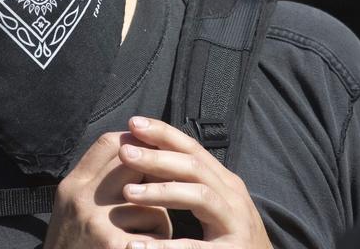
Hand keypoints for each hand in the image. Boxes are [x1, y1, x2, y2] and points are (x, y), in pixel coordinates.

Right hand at [43, 131, 171, 248]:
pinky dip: (161, 242)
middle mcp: (82, 200)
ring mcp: (99, 223)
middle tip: (159, 194)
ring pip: (153, 202)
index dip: (136, 144)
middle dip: (153, 177)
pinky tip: (148, 248)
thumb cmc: (72, 247)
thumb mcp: (71, 208)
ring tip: (148, 236)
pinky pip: (159, 231)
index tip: (151, 152)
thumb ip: (95, 182)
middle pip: (135, 165)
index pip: (109, 144)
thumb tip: (133, 152)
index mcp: (72, 187)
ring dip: (160, 219)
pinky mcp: (115, 247)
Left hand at [116, 117, 271, 248]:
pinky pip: (195, 247)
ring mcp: (235, 224)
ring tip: (127, 193)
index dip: (165, 134)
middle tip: (124, 152)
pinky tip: (137, 247)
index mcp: (225, 184)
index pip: (194, 150)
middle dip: (158, 157)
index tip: (134, 123)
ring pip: (199, 196)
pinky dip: (166, 246)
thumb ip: (189, 185)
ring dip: (161, 191)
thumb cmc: (230, 238)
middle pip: (195, 168)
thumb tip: (149, 158)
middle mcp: (233, 198)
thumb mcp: (215, 206)